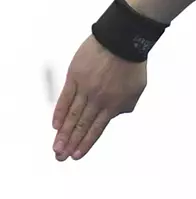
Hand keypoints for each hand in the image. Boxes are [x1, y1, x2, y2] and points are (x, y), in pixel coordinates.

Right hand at [53, 36, 147, 160]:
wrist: (123, 41)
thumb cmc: (132, 65)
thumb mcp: (136, 90)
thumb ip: (125, 106)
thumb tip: (113, 116)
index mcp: (114, 104)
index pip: (97, 129)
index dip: (86, 143)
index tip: (77, 155)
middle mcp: (98, 100)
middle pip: (81, 125)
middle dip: (71, 143)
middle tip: (60, 157)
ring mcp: (85, 88)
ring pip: (72, 115)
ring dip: (63, 133)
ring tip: (56, 147)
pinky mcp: (75, 77)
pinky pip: (65, 98)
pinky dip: (59, 112)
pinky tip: (55, 125)